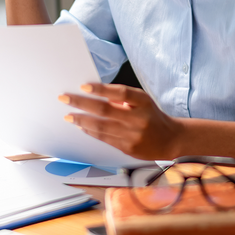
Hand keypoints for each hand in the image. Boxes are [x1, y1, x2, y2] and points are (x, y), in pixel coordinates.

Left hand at [59, 83, 182, 160]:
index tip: (83, 86)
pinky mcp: (128, 148)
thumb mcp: (142, 101)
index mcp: (143, 102)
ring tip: (69, 116)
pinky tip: (82, 126)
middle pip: (105, 110)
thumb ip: (121, 97)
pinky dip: (91, 131)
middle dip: (81, 104)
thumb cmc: (152, 115)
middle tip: (65, 98)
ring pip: (101, 127)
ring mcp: (133, 135)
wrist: (170, 139)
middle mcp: (138, 119)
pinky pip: (105, 139)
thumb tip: (94, 94)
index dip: (101, 90)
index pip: (120, 93)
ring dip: (82, 120)